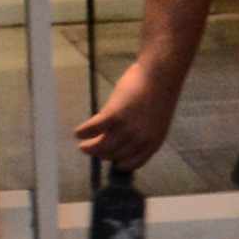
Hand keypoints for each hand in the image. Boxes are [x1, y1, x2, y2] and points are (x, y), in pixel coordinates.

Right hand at [73, 48, 187, 168]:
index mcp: (153, 143)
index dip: (118, 162)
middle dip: (101, 154)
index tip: (111, 158)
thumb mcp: (154, 122)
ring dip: (88, 148)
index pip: (132, 164)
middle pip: (113, 156)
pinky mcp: (113, 116)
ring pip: (101, 147)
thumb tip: (120, 140)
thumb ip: (140, 133)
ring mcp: (126, 129)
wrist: (160, 75)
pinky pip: (92, 129)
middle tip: (91, 148)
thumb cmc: (159, 94)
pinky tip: (78, 133)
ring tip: (82, 144)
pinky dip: (82, 132)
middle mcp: (139, 141)